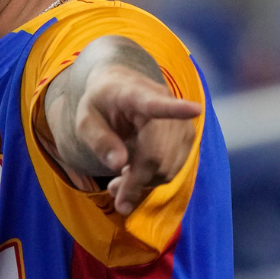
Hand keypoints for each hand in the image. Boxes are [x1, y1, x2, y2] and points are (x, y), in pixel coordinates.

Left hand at [70, 63, 199, 214]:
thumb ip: (98, 140)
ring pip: (168, 166)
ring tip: (118, 182)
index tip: (194, 109)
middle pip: (157, 154)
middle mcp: (164, 103)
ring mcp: (179, 120)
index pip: (156, 102)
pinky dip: (154, 177)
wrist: (119, 88)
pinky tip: (134, 172)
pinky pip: (174, 167)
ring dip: (144, 182)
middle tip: (112, 190)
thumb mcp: (85, 119)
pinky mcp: (186, 136)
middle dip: (135, 181)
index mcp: (134, 94)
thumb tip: (119, 165)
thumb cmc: (100, 104)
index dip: (175, 108)